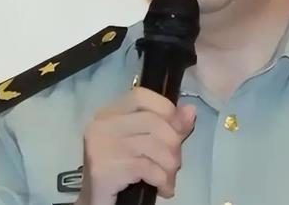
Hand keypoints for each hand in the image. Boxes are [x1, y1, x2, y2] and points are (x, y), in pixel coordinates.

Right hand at [75, 87, 195, 204]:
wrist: (97, 204)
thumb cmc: (123, 172)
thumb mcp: (147, 145)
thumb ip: (168, 126)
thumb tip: (191, 110)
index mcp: (109, 113)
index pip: (141, 95)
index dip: (166, 108)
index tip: (180, 128)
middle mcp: (101, 125)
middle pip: (152, 121)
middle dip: (173, 144)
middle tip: (175, 163)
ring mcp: (100, 146)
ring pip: (153, 145)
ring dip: (170, 166)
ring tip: (169, 179)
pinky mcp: (102, 169)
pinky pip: (147, 167)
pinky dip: (162, 180)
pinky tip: (163, 189)